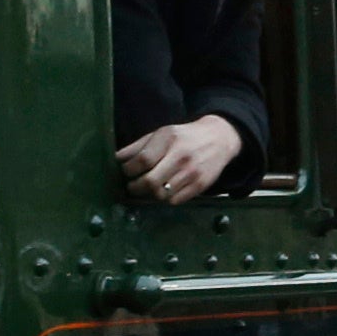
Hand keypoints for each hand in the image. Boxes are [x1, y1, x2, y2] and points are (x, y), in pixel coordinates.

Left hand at [115, 114, 245, 204]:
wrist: (219, 139)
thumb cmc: (183, 137)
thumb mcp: (161, 134)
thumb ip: (138, 147)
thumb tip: (117, 159)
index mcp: (169, 139)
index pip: (142, 161)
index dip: (129, 171)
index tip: (126, 173)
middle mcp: (181, 156)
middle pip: (150, 181)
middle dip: (136, 187)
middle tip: (132, 187)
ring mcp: (192, 172)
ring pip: (161, 194)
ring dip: (150, 194)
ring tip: (147, 188)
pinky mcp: (200, 185)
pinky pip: (175, 200)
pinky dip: (165, 198)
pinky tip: (164, 191)